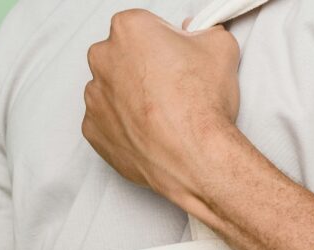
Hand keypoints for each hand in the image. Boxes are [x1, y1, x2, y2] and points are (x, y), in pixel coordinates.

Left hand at [82, 8, 239, 203]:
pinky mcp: (93, 131)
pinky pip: (104, 124)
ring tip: (159, 116)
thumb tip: (201, 36)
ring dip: (129, 100)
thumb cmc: (201, 107)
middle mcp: (103, 60)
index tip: (172, 60)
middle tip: (168, 90)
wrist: (196, 158)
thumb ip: (204, 34)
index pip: (141, 28)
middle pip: (120, 58)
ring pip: (110, 92)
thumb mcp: (220, 49)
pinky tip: (147, 134)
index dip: (160, 45)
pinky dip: (122, 129)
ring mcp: (95, 98)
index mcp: (128, 29)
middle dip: (140, 70)